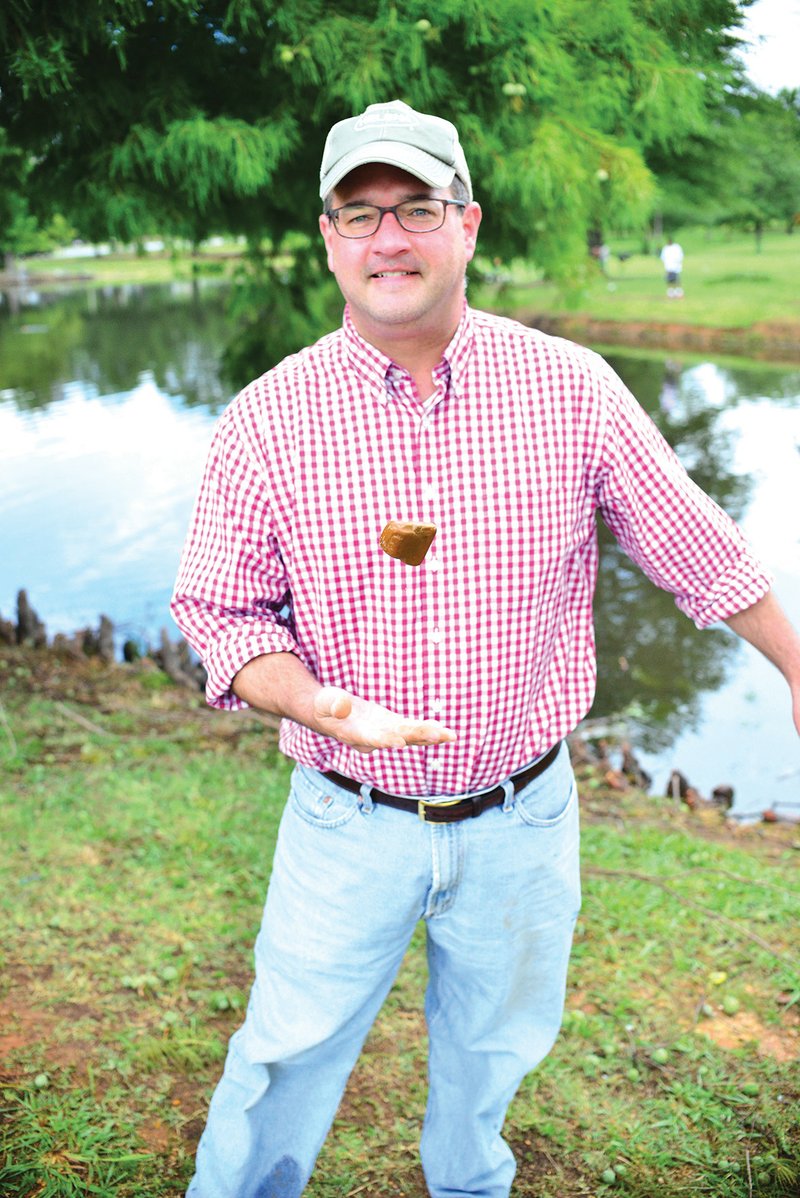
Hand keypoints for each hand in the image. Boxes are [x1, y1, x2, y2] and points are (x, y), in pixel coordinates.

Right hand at [313, 686, 456, 753]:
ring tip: (450, 735)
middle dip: (418, 735)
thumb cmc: (323, 706)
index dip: (384, 739)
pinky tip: (444, 732)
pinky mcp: (391, 727)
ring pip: (409, 737)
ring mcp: (384, 734)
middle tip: (438, 734)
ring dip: (430, 736)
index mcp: (354, 734)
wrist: (328, 715)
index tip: (400, 741)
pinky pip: (412, 731)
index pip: (371, 738)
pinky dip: (427, 730)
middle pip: (398, 738)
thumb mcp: (323, 701)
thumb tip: (342, 705)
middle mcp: (372, 739)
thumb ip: (332, 703)